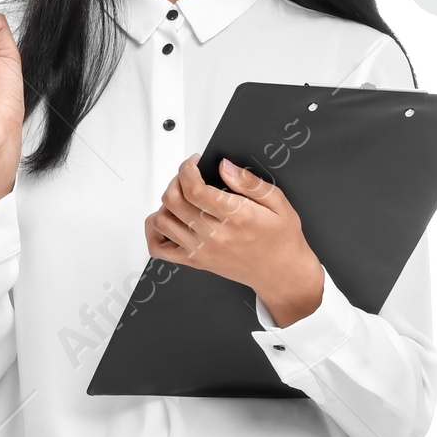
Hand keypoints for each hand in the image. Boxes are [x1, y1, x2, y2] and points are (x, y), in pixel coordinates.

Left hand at [145, 155, 323, 327]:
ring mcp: (202, 250)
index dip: (187, 169)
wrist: (282, 274)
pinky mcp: (196, 261)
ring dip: (166, 203)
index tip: (194, 163)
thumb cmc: (282, 240)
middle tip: (188, 177)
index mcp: (235, 216)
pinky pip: (160, 249)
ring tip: (181, 197)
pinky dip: (155, 232)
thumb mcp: (278, 202)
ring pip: (163, 220)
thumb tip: (225, 166)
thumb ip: (249, 182)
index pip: (194, 189)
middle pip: (174, 201)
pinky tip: (167, 220)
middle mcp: (215, 234)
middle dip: (176, 180)